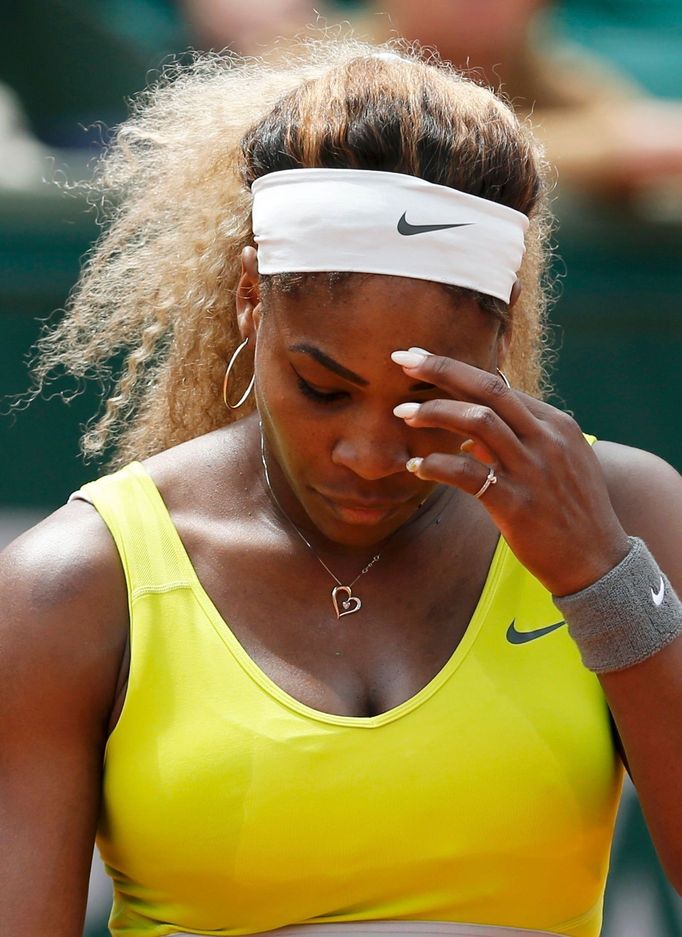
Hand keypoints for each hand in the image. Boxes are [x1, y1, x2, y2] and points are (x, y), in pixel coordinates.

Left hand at [391, 349, 629, 595]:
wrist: (597, 562)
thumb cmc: (570, 512)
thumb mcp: (556, 464)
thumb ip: (517, 444)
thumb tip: (469, 439)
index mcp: (556, 424)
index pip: (500, 385)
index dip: (457, 371)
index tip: (423, 362)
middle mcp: (546, 439)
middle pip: (488, 389)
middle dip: (442, 369)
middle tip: (403, 360)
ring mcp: (532, 470)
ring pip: (478, 422)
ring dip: (435, 413)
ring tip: (403, 415)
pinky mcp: (516, 504)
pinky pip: (466, 474)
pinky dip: (436, 465)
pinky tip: (416, 467)